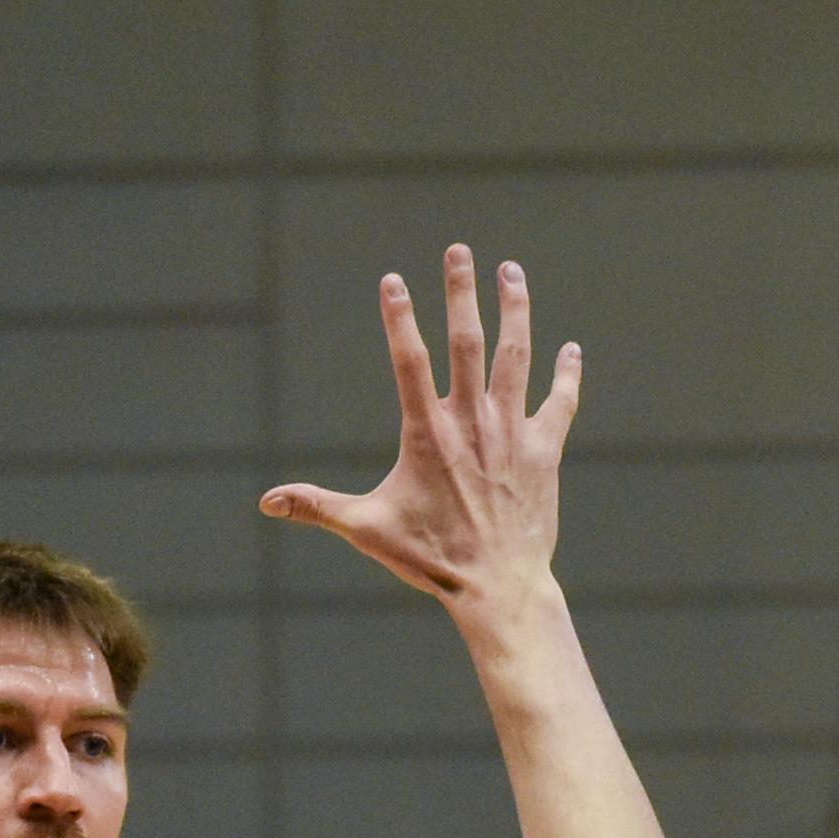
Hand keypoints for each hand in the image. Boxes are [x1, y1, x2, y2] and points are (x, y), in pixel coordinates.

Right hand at [262, 245, 579, 614]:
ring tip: (512, 272)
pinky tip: (570, 349)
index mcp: (427, 432)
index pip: (410, 359)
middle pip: (468, 340)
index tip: (393, 280)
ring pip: (515, 355)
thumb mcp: (367, 529)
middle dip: (462, 291)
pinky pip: (559, 402)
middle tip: (460, 251)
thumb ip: (318, 506)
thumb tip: (267, 501)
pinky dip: (566, 374)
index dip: (400, 317)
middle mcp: (472, 421)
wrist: (497, 585)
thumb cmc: (430, 560)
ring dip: (515, 309)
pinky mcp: (544, 451)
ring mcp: (511, 431)